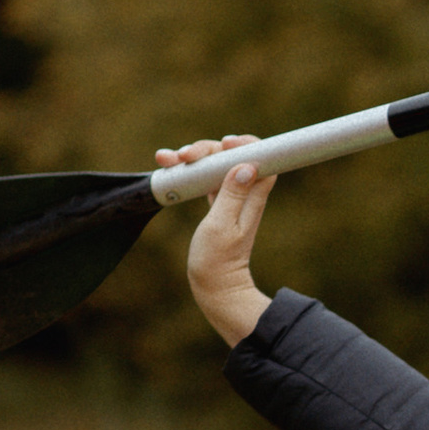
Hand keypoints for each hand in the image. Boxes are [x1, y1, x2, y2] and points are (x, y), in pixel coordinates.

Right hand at [157, 136, 276, 346]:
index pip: (261, 159)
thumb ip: (232, 195)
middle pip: (232, 156)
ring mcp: (231, 197)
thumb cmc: (217, 261)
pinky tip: (170, 166)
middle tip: (184, 156)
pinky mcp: (217, 203)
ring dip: (193, 157)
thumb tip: (246, 166)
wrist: (215, 286)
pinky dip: (189, 171)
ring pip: (216, 164)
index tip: (225, 143)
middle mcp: (245, 194)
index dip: (246, 144)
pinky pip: (205, 177)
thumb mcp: (221, 226)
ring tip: (167, 159)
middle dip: (208, 149)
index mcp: (252, 198)